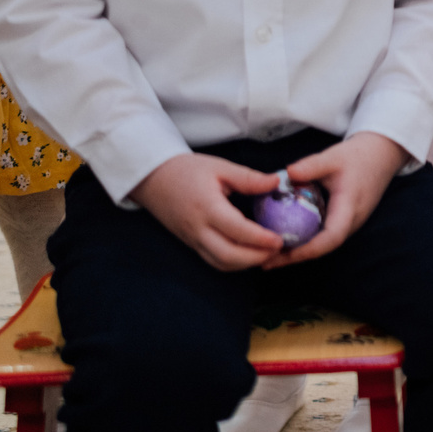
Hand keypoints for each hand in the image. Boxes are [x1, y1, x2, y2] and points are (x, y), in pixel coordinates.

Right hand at [130, 152, 285, 270]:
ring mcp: (192, 239)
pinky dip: (233, 263)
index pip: (236, 230)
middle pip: (228, 255)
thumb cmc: (187, 170)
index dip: (260, 238)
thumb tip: (276, 183)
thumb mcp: (220, 167)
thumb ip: (248, 178)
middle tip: (278, 249)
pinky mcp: (191, 244)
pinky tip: (249, 254)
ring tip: (268, 253)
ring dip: (246, 264)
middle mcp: (198, 229)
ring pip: (221, 263)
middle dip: (256, 257)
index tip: (280, 239)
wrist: (152, 179)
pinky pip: (213, 260)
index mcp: (207, 207)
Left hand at [266, 132, 411, 267]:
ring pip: (324, 244)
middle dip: (295, 257)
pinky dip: (305, 241)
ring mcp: (350, 223)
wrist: (381, 155)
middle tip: (265, 261)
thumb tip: (285, 173)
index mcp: (350, 208)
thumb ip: (310, 166)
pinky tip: (286, 239)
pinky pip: (325, 236)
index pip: (331, 237)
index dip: (307, 249)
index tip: (281, 253)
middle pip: (324, 247)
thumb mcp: (333, 157)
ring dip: (299, 252)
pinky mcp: (346, 221)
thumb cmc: (357, 156)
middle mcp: (352, 222)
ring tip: (270, 255)